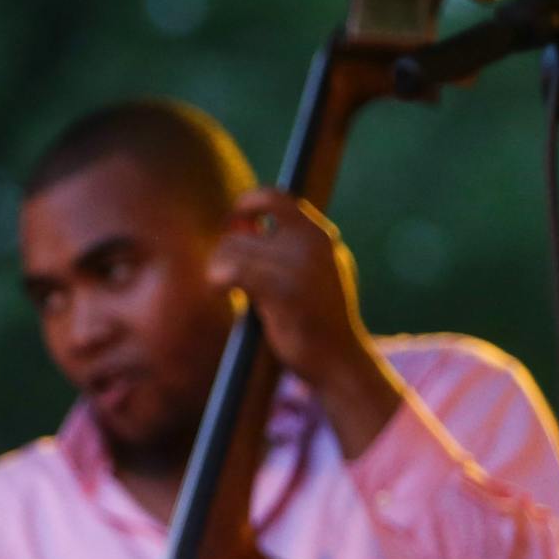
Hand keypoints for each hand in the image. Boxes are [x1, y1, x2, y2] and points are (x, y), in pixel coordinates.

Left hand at [208, 187, 402, 456]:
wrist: (340, 361)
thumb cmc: (318, 319)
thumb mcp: (313, 271)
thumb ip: (285, 245)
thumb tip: (239, 221)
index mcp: (320, 236)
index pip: (274, 197)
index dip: (246, 205)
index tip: (235, 224)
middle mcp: (311, 244)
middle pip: (240, 232)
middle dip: (225, 252)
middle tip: (227, 275)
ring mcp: (298, 266)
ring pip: (230, 250)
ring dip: (218, 269)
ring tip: (224, 288)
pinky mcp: (282, 290)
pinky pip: (232, 270)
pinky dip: (218, 280)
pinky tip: (220, 291)